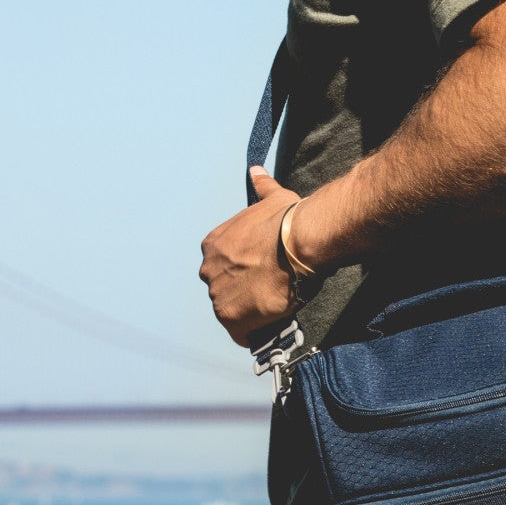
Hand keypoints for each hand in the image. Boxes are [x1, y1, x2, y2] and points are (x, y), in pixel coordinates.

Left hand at [200, 166, 303, 345]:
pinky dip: (254, 333)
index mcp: (212, 244)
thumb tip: (256, 171)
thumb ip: (261, 186)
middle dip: (242, 293)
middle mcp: (208, 270)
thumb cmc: (286, 220)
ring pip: (232, 311)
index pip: (221, 265)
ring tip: (274, 307)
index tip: (260, 273)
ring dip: (249, 312)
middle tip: (269, 291)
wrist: (297, 242)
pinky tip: (269, 325)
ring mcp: (217, 294)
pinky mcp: (230, 317)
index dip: (242, 271)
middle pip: (224, 290)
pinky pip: (240, 333)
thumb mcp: (272, 197)